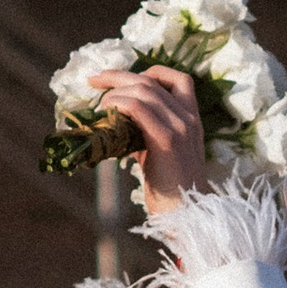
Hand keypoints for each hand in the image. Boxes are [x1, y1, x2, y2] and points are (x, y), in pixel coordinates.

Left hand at [79, 65, 208, 213]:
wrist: (188, 215)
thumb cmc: (171, 190)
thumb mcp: (160, 153)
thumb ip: (145, 134)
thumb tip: (116, 124)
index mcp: (192, 118)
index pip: (178, 79)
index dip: (149, 72)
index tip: (123, 79)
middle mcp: (189, 118)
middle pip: (151, 80)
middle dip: (118, 75)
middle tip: (94, 79)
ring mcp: (180, 127)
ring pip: (144, 90)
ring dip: (114, 90)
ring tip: (98, 103)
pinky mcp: (167, 140)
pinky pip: (139, 108)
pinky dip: (118, 103)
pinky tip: (106, 112)